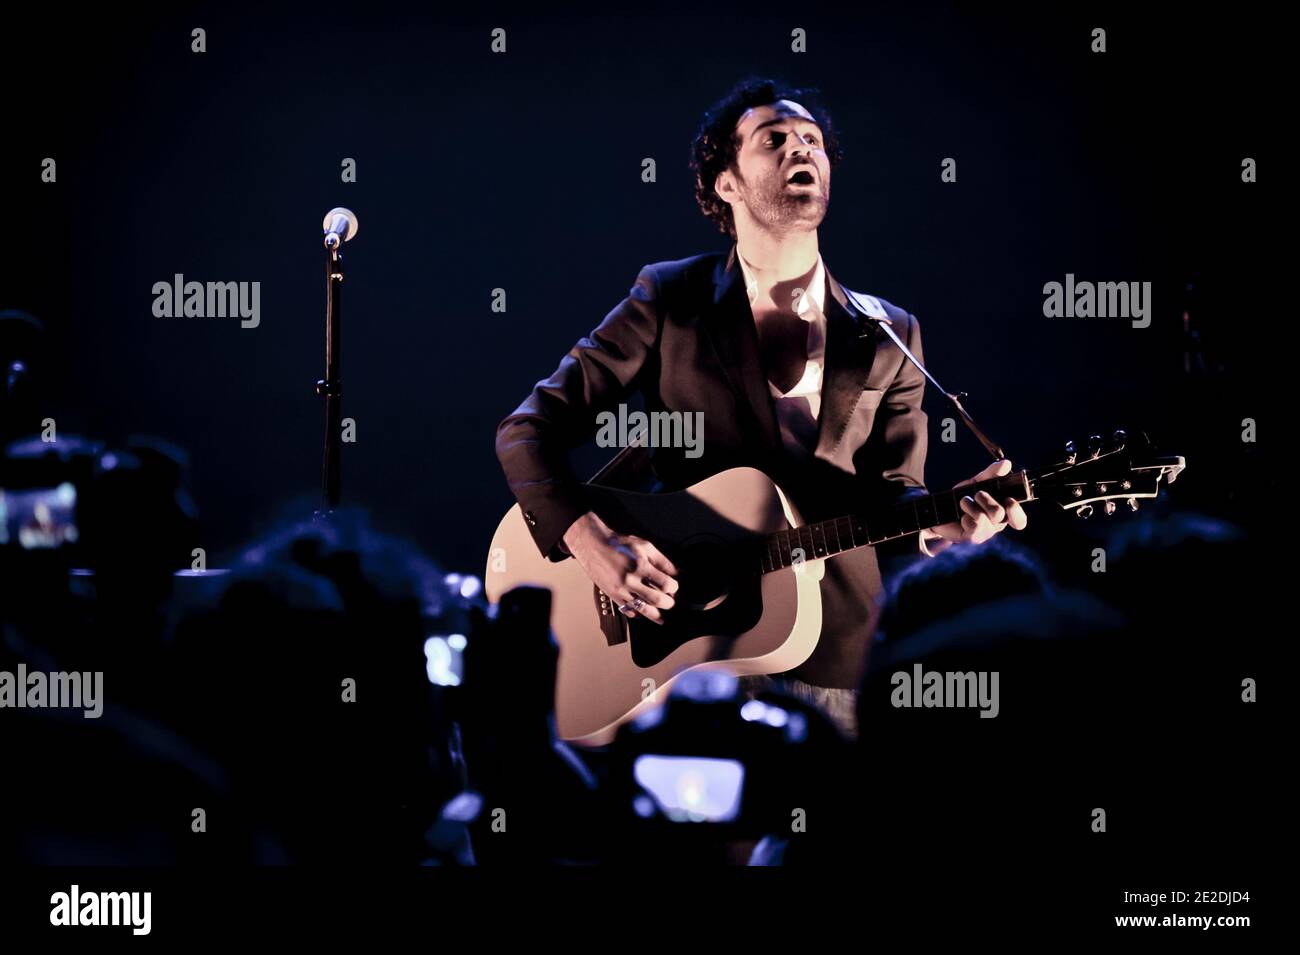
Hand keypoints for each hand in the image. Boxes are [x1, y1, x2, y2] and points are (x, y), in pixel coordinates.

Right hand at [561, 511, 679, 623]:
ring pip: (642, 610)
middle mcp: (630, 580)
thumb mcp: (645, 546)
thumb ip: (662, 561)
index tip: (674, 587)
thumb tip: (677, 573)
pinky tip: (642, 611)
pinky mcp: (613, 595)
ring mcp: (620, 590)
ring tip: (661, 619)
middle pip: (656, 600)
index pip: (665, 584)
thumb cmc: (620, 544)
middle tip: (671, 601)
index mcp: (640, 566)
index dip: (674, 587)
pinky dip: (637, 613)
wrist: (594, 546)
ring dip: (655, 616)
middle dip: (668, 603)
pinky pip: (627, 610)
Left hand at [929, 459, 1027, 546]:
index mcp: (1003, 512)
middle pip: (999, 513)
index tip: (1009, 500)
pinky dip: (965, 515)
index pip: (1019, 520)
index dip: (1016, 512)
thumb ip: (992, 474)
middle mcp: (997, 525)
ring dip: (970, 505)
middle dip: (986, 499)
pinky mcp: (972, 538)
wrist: (941, 509)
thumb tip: (1006, 463)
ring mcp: (985, 533)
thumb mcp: (977, 482)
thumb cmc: (964, 496)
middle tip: (977, 494)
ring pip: (982, 517)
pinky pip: (972, 526)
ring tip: (963, 502)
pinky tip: (961, 515)